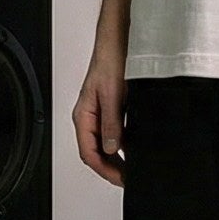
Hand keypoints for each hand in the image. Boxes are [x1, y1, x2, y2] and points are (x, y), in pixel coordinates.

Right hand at [73, 49, 127, 185]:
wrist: (118, 40)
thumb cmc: (110, 60)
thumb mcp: (113, 95)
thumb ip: (111, 123)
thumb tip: (112, 148)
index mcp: (84, 115)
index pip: (89, 153)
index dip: (104, 170)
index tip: (120, 179)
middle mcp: (90, 116)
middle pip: (95, 152)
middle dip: (110, 169)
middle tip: (127, 179)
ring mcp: (101, 112)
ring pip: (106, 144)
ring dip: (117, 158)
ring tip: (131, 168)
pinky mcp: (112, 108)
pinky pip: (115, 132)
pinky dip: (123, 144)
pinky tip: (134, 148)